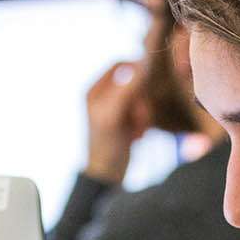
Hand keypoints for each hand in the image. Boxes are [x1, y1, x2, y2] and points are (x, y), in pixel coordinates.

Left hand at [84, 61, 149, 184]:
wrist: (108, 174)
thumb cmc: (106, 146)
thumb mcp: (113, 115)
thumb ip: (125, 89)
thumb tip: (140, 65)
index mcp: (94, 90)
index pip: (121, 65)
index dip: (136, 74)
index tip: (143, 92)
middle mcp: (103, 96)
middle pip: (134, 82)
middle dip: (141, 100)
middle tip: (139, 119)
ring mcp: (115, 109)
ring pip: (141, 98)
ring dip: (144, 113)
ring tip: (138, 132)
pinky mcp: (125, 121)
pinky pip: (143, 111)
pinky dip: (143, 122)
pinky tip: (137, 136)